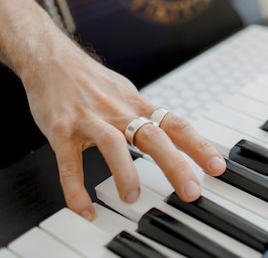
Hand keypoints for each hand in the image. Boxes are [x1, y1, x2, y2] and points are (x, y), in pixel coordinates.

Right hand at [20, 41, 225, 220]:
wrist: (50, 59)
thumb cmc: (90, 80)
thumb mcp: (126, 92)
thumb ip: (146, 115)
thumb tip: (172, 134)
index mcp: (137, 105)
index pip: (176, 125)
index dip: (198, 146)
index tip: (217, 166)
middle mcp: (118, 111)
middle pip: (153, 136)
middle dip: (175, 165)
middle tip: (191, 190)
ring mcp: (90, 120)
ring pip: (113, 144)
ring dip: (125, 172)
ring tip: (132, 197)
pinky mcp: (61, 131)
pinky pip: (69, 164)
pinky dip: (76, 189)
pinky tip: (84, 208)